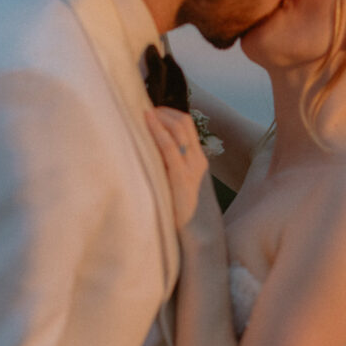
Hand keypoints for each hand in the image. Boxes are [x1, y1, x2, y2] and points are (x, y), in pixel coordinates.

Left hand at [145, 108, 223, 247]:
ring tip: (142, 111)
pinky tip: (146, 122)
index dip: (170, 115)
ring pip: (179, 129)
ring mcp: (191, 167)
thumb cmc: (191, 218)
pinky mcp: (181, 176)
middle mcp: (197, 160)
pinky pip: (170, 147)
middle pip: (184, 122)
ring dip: (160, 116)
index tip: (152, 112)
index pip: (188, 127)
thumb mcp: (183, 191)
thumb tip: (153, 168)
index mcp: (198, 162)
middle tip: (144, 108)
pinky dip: (158, 131)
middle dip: (163, 111)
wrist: (204, 237)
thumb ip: (173, 176)